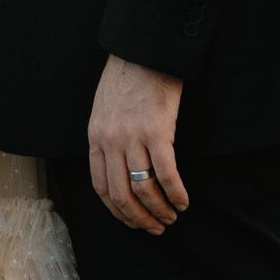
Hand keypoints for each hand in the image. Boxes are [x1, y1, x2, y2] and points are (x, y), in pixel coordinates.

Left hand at [88, 57, 187, 233]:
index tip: (131, 221)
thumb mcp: (104, 110)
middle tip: (155, 228)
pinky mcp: (157, 132)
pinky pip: (166, 173)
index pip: (101, 187)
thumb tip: (119, 167)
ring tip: (171, 217)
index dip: (117, 211)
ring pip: (143, 189)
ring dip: (159, 210)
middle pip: (121, 194)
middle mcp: (111, 142)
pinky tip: (183, 201)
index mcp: (96, 138)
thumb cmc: (127, 78)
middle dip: (139, 218)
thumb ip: (107, 138)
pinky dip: (175, 193)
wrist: (144, 51)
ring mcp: (133, 138)